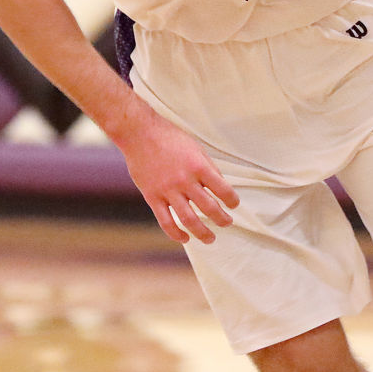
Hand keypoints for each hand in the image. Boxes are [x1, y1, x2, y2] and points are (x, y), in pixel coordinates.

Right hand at [118, 109, 239, 244]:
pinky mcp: (152, 197)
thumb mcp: (195, 148)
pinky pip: (166, 222)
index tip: (233, 205)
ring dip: (203, 233)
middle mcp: (185, 180)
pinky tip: (185, 238)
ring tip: (210, 238)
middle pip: (210, 208)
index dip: (232, 201)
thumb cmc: (169, 137)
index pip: (224, 190)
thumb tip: (220, 187)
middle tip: (226, 223)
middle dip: (222, 220)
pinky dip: (176, 234)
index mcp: (199, 166)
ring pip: (190, 220)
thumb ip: (208, 167)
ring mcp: (168, 190)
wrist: (139, 133)